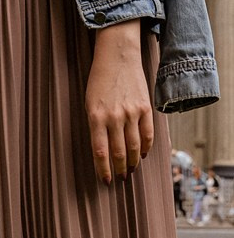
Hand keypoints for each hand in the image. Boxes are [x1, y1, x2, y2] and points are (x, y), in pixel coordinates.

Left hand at [85, 20, 153, 184]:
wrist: (117, 56)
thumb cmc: (99, 80)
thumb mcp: (90, 102)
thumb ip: (96, 125)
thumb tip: (103, 150)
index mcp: (95, 116)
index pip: (100, 152)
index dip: (103, 170)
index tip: (105, 181)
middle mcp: (114, 117)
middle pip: (118, 153)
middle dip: (119, 169)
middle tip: (120, 178)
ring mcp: (131, 113)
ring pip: (134, 147)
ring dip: (132, 162)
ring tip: (130, 170)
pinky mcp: (145, 108)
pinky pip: (148, 135)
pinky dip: (146, 148)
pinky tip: (142, 154)